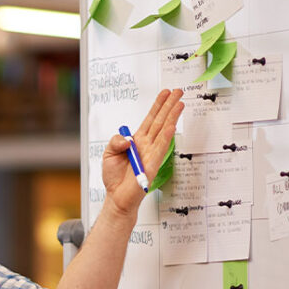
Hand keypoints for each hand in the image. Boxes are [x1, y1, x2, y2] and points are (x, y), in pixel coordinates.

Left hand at [101, 88, 184, 215]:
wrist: (117, 197)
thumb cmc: (114, 177)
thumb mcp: (108, 153)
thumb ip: (115, 141)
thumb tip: (127, 138)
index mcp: (137, 141)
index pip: (150, 119)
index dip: (157, 105)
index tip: (166, 92)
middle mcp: (146, 145)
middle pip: (160, 121)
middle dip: (169, 105)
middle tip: (179, 91)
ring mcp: (151, 154)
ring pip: (163, 131)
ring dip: (172, 117)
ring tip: (180, 103)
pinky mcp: (152, 165)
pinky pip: (160, 148)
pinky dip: (166, 137)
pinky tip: (172, 126)